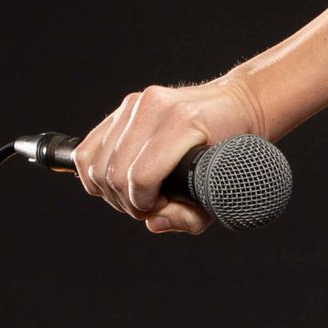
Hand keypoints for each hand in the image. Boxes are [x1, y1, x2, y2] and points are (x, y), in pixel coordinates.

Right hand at [68, 71, 270, 235]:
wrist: (238, 106)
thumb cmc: (232, 153)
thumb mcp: (220, 192)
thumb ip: (188, 216)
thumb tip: (152, 224)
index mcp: (183, 123)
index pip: (142, 177)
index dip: (145, 204)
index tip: (160, 208)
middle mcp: (155, 108)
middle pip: (115, 174)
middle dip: (128, 202)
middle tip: (150, 205)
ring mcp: (136, 103)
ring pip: (95, 163)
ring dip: (110, 191)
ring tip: (138, 194)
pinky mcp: (126, 106)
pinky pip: (88, 149)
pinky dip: (96, 173)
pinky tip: (119, 182)